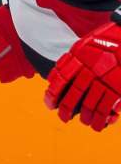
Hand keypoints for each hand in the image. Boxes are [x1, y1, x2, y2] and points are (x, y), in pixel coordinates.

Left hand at [44, 10, 120, 130]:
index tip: (49, 103)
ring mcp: (106, 79)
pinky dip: (101, 119)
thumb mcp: (85, 43)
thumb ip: (72, 59)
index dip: (53, 94)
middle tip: (63, 117)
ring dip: (85, 116)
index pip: (60, 79)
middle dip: (66, 109)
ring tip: (83, 121)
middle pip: (74, 94)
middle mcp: (91, 69)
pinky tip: (98, 124)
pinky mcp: (118, 88)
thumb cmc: (108, 39)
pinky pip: (107, 107)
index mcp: (80, 56)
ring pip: (90, 104)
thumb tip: (54, 77)